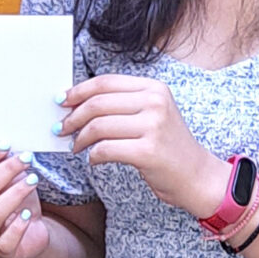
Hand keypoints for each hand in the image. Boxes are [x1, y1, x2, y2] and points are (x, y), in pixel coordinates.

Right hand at [0, 143, 49, 257]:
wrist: (30, 233)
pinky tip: (29, 214)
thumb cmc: (15, 203)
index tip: (4, 145)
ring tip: (32, 180)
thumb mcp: (7, 180)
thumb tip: (6, 147)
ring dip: (15, 193)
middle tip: (25, 158)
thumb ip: (1, 166)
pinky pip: (6, 240)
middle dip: (4, 170)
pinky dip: (18, 225)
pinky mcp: (1, 252)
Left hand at [57, 75, 224, 219]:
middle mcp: (155, 103)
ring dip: (80, 138)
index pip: (105, 82)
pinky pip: (105, 149)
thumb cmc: (167, 146)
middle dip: (73, 117)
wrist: (196, 175)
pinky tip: (94, 159)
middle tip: (62, 128)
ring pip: (98, 126)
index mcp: (153, 88)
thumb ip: (121, 104)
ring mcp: (153, 126)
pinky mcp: (148, 151)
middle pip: (97, 103)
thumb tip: (77, 102)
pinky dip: (93, 156)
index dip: (78, 91)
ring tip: (77, 146)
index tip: (62, 100)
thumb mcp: (152, 114)